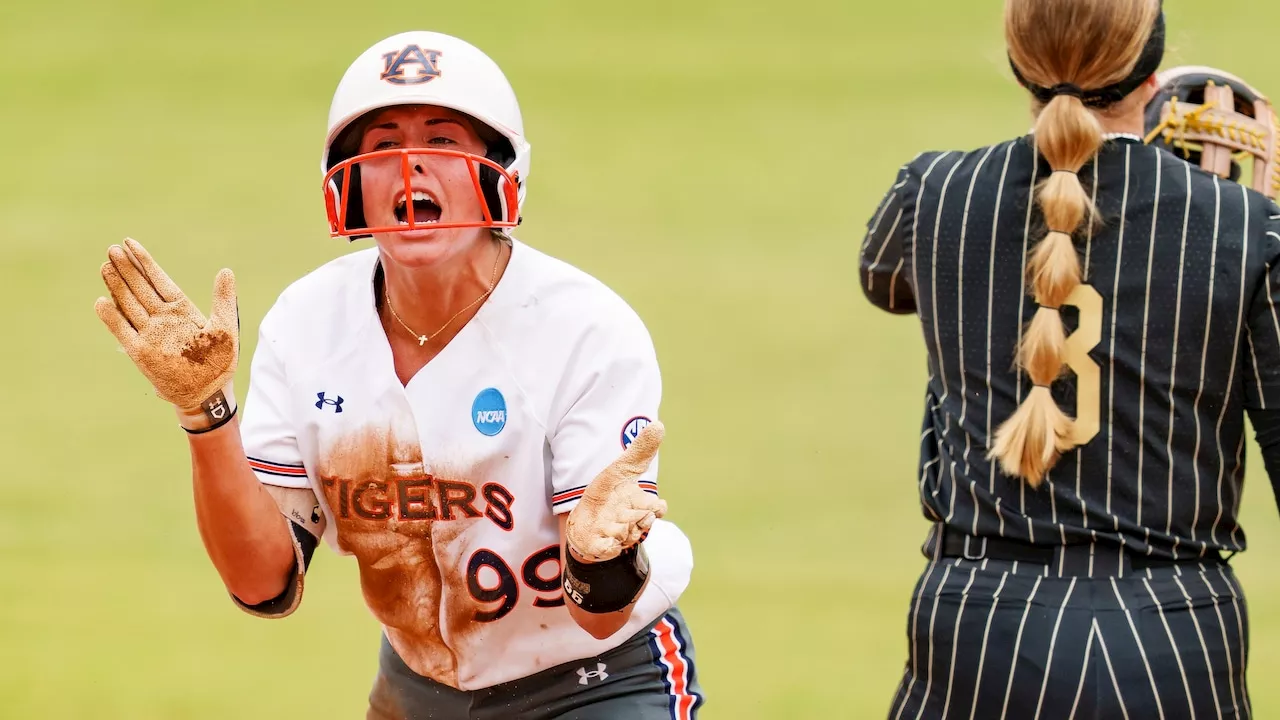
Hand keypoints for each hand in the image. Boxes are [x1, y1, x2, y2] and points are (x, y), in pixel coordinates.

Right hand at [95, 238, 238, 429]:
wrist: (208, 392)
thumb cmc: (219, 361)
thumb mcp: (226, 327)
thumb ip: (223, 299)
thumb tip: (226, 271)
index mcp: (182, 310)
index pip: (159, 280)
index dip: (145, 261)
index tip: (130, 243)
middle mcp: (163, 319)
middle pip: (141, 288)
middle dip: (127, 268)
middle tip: (112, 248)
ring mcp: (150, 334)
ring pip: (130, 304)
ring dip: (117, 286)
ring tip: (105, 265)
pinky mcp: (141, 352)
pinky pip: (124, 332)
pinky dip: (113, 318)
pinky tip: (102, 302)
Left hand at [565, 421, 667, 561]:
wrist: (583, 521)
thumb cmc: (606, 494)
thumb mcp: (621, 469)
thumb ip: (640, 451)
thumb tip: (659, 424)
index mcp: (641, 505)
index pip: (657, 509)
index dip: (656, 508)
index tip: (651, 505)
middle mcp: (634, 523)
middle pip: (642, 522)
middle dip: (632, 516)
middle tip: (621, 511)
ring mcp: (620, 538)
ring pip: (625, 534)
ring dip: (615, 527)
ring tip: (606, 521)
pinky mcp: (604, 549)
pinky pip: (609, 549)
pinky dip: (606, 545)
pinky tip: (601, 538)